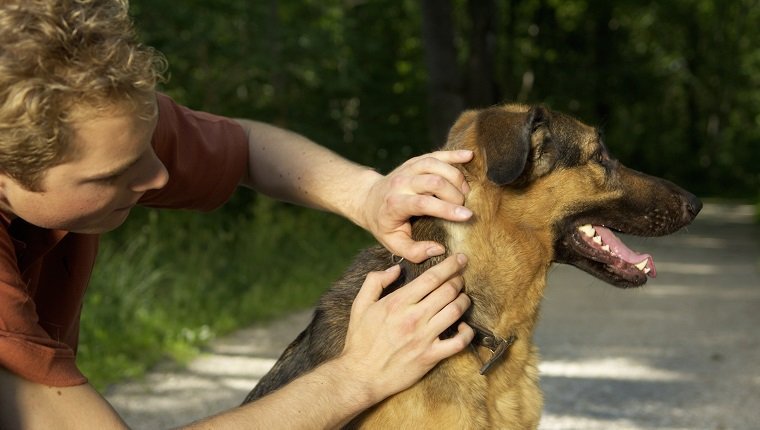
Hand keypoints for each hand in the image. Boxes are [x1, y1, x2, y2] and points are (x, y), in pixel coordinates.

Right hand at [339, 254, 473, 403]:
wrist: (361, 375)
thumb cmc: (360, 341)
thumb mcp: (360, 305)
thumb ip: (375, 281)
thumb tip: (395, 269)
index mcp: (398, 302)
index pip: (431, 277)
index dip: (450, 265)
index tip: (459, 259)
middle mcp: (413, 317)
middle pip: (447, 291)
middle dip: (458, 279)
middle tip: (461, 276)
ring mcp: (424, 337)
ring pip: (455, 311)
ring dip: (464, 300)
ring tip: (463, 297)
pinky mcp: (431, 356)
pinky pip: (458, 342)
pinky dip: (467, 333)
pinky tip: (465, 327)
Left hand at [360, 150, 473, 262]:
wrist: (369, 200)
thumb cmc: (385, 225)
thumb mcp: (394, 244)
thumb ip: (415, 252)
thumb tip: (439, 249)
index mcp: (395, 204)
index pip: (423, 203)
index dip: (446, 209)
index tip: (467, 216)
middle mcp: (400, 183)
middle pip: (432, 181)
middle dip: (454, 193)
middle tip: (464, 206)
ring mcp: (407, 170)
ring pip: (435, 164)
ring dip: (455, 176)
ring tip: (466, 191)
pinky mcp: (414, 162)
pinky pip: (435, 154)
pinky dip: (453, 154)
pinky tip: (469, 156)